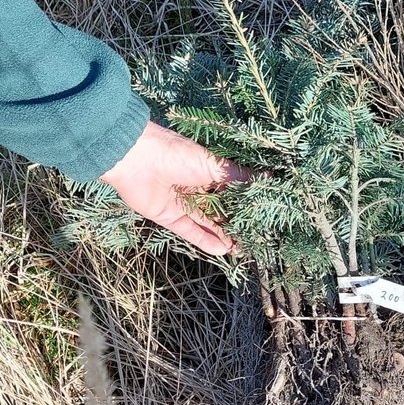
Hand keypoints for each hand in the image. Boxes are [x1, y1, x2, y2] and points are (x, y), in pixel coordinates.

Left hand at [100, 121, 249, 254]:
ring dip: (223, 235)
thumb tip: (268, 178)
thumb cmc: (176, 154)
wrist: (134, 158)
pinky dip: (205, 241)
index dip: (245, 203)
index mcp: (207, 170)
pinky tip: (223, 250)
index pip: (231, 190)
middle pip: (220, 209)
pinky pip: (190, 231)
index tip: (263, 215)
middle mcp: (196, 187)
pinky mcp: (168, 217)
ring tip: (242, 248)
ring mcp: (182, 203)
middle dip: (236, 222)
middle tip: (255, 237)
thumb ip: (239, 176)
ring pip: (207, 223)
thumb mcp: (213, 165)